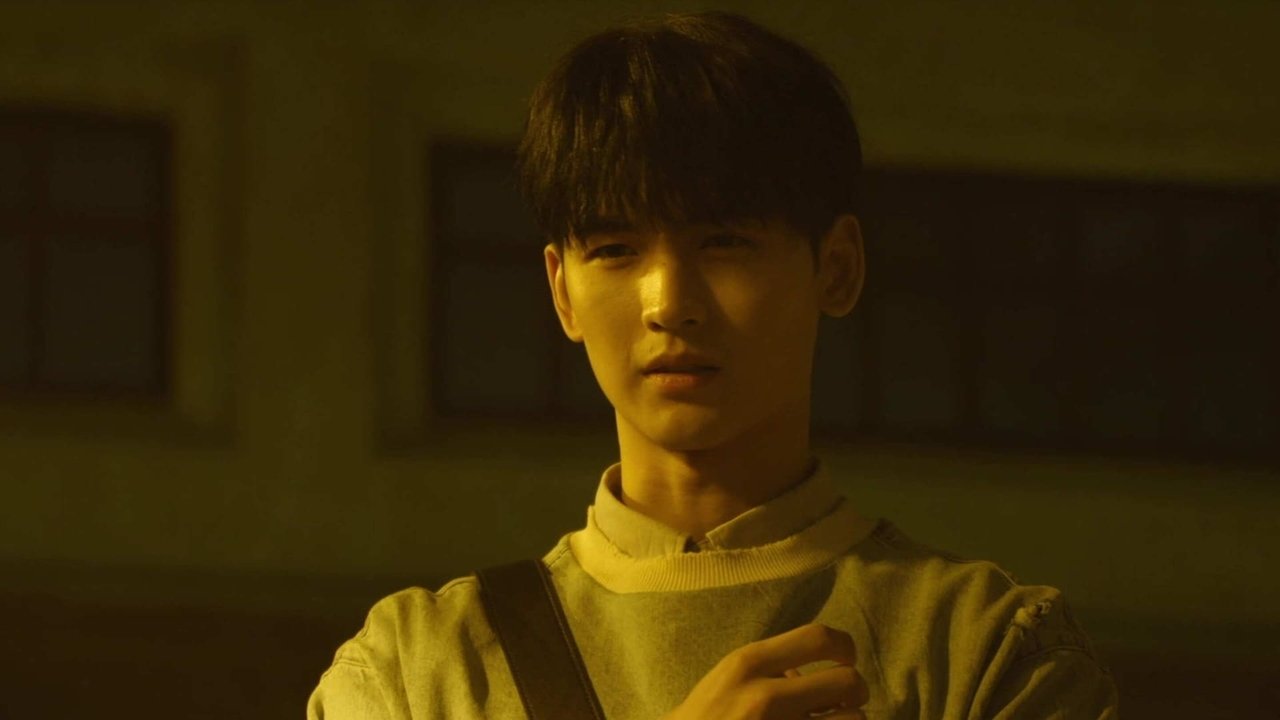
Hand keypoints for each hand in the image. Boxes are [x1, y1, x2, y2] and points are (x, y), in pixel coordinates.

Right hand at [662, 623, 869, 719]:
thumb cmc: (706, 716)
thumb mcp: (729, 677)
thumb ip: (771, 666)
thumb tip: (813, 669)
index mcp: (748, 663)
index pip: (818, 638)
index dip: (845, 646)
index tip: (845, 659)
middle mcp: (765, 696)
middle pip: (847, 681)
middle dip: (855, 690)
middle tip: (846, 698)